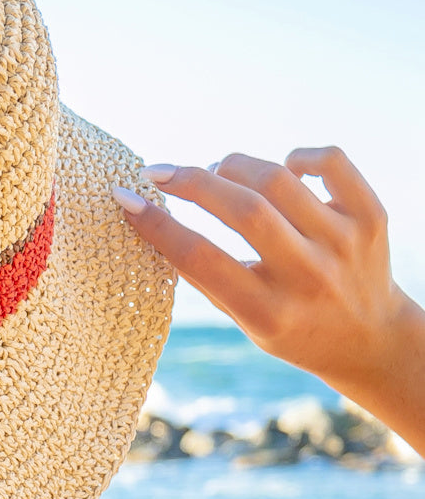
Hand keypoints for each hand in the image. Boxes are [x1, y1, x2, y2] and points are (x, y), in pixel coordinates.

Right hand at [113, 148, 416, 402]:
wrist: (372, 341)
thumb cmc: (291, 327)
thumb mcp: (244, 320)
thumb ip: (207, 278)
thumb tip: (153, 219)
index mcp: (270, 313)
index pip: (201, 259)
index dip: (156, 224)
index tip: (125, 198)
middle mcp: (310, 277)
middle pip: (244, 209)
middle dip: (190, 181)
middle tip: (158, 172)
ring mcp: (346, 244)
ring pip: (278, 179)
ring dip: (232, 167)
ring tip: (216, 172)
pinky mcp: (371, 217)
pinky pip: (332, 162)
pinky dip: (299, 157)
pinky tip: (283, 170)